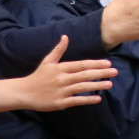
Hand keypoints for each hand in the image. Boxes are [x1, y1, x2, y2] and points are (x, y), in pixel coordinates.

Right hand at [0, 36, 116, 112]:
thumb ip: (59, 50)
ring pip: (82, 88)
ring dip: (97, 85)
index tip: (108, 63)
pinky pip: (76, 101)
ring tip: (110, 84)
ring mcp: (61, 91)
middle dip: (101, 73)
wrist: (23, 92)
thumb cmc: (38, 76)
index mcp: (61, 68)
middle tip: (115, 72)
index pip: (82, 65)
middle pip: (85, 75)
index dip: (96, 63)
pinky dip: (87, 100)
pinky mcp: (60, 103)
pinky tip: (98, 99)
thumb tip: (65, 36)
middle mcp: (62, 79)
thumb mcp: (47, 61)